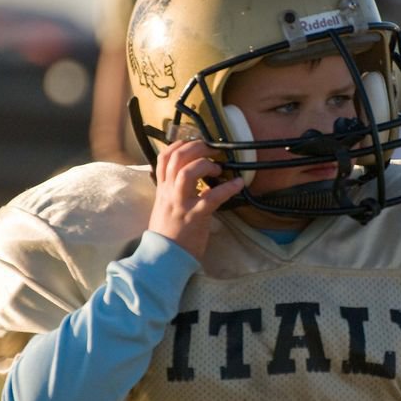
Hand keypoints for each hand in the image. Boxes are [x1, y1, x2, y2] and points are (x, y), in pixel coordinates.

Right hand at [148, 140, 243, 260]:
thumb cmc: (168, 234)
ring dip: (205, 164)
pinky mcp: (195, 216)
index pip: (163, 158)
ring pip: (186, 173)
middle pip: (176, 159)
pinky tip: (238, 184)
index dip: (178, 145)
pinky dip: (228, 188)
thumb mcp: (166, 208)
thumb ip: (176, 193)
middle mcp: (169, 193)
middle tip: (211, 149)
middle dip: (195, 148)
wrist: (164, 258)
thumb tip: (196, 182)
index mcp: (162, 190)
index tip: (193, 142)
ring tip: (218, 168)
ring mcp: (181, 204)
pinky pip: (212, 197)